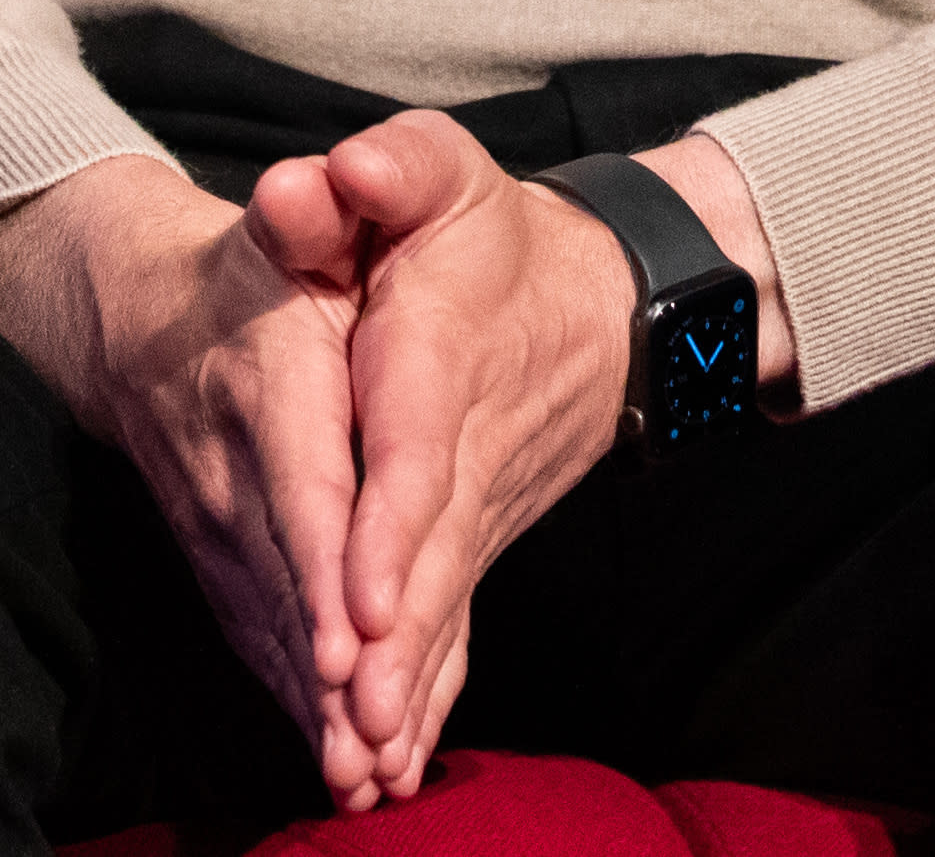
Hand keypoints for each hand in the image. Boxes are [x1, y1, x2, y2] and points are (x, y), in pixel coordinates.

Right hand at [0, 155, 395, 811]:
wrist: (130, 310)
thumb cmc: (248, 267)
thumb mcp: (290, 218)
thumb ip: (322, 205)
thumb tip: (312, 185)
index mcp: (268, 377)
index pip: (301, 478)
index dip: (329, 556)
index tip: (362, 632)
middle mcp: (235, 465)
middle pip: (288, 580)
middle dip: (330, 671)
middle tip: (371, 750)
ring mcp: (217, 524)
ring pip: (273, 626)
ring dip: (315, 708)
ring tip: (362, 781)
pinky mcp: (218, 560)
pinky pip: (259, 638)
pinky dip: (296, 702)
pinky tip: (338, 757)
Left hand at [252, 120, 795, 801]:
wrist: (604, 301)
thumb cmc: (495, 236)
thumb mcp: (444, 173)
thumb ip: (390, 169)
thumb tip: (330, 174)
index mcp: (441, 352)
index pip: (415, 447)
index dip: (390, 525)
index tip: (362, 599)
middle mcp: (466, 446)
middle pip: (429, 552)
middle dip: (396, 642)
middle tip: (354, 719)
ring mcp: (478, 506)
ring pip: (443, 603)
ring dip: (407, 687)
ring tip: (366, 764)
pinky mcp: (475, 541)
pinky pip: (454, 626)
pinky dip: (429, 696)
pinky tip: (394, 764)